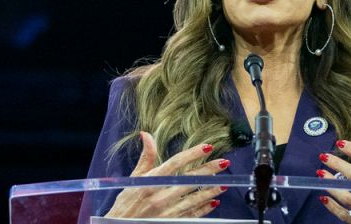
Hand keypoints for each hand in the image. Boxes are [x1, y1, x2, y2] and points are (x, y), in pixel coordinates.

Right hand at [104, 133, 228, 218]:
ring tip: (224, 183)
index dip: (192, 154)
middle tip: (224, 163)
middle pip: (189, 180)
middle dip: (208, 171)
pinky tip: (213, 202)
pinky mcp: (172, 221)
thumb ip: (145, 157)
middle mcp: (160, 195)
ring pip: (194, 198)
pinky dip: (204, 208)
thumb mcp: (133, 178)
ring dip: (211, 190)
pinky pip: (192, 214)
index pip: (175, 163)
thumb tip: (146, 134)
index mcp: (150, 181)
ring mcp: (167, 211)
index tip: (207, 147)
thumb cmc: (126, 203)